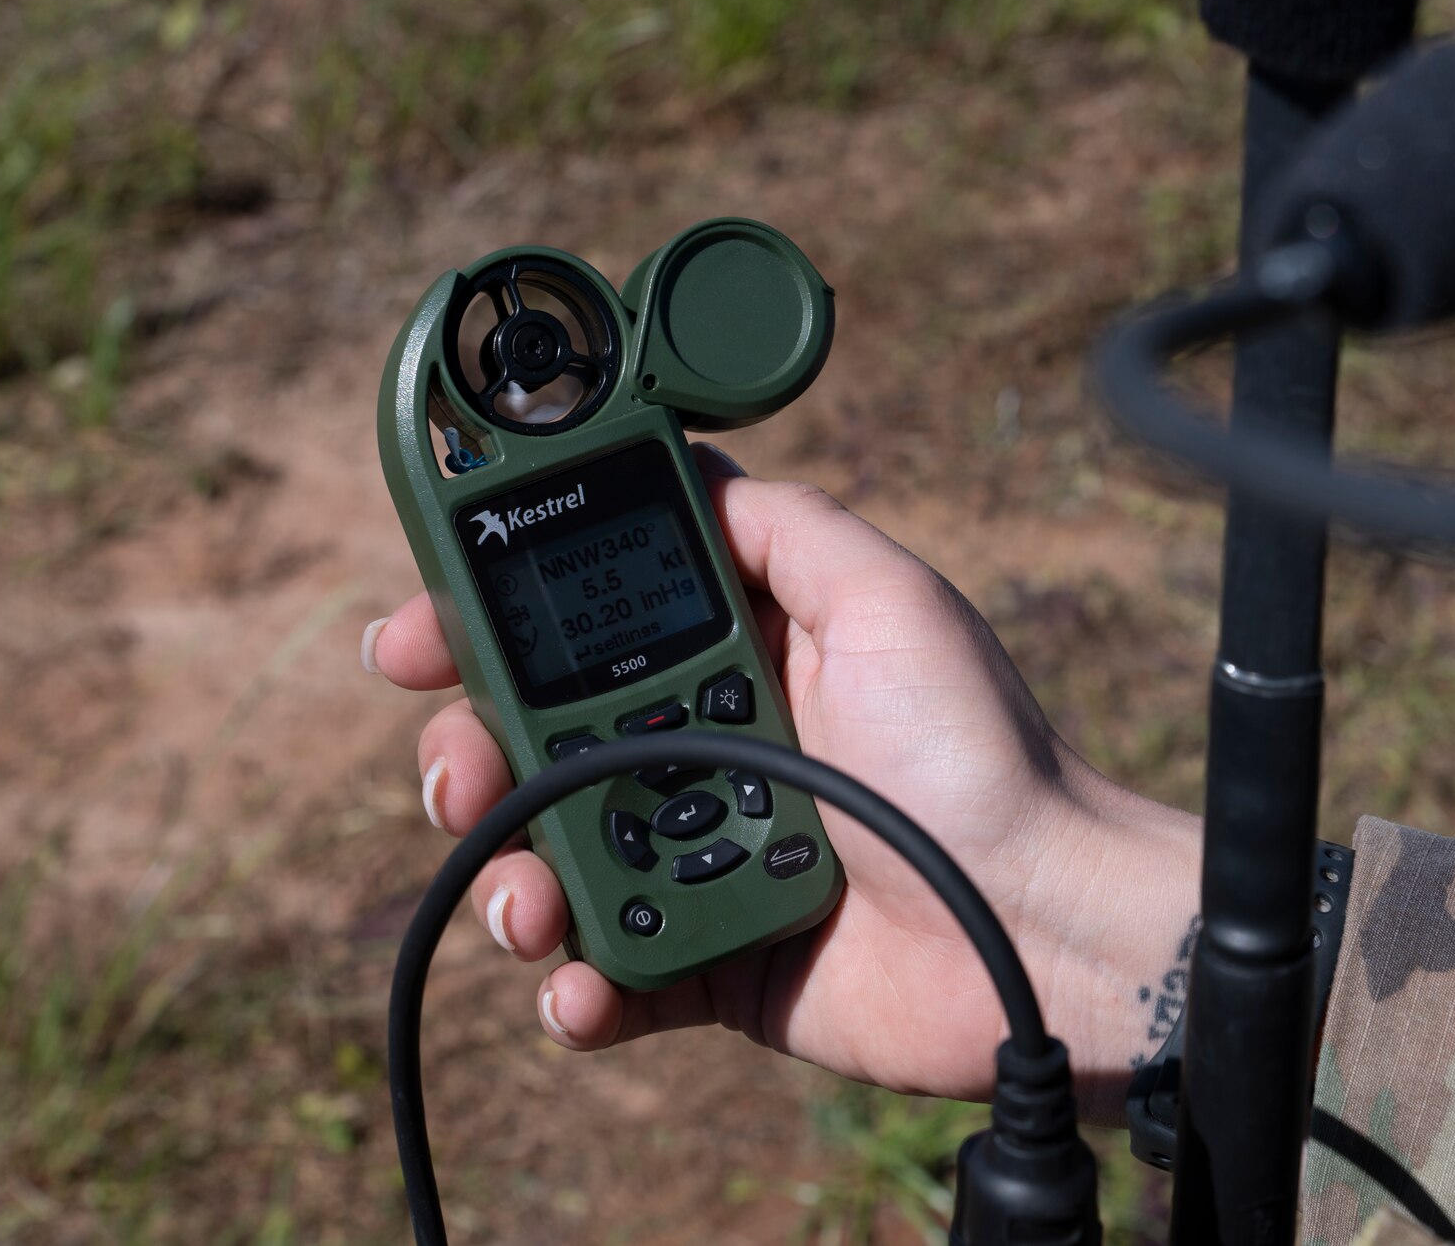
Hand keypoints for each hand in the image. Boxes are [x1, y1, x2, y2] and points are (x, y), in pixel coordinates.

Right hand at [365, 446, 1201, 1119]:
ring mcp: (700, 860)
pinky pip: (604, 977)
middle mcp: (704, 748)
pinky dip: (575, 986)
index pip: (580, 620)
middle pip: (533, 742)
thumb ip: (783, 526)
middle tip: (457, 779)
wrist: (1039, 924)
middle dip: (466, 755)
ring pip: (547, 859)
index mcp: (735, 654)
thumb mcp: (890, 597)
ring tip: (535, 904)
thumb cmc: (976, 754)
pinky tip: (586, 982)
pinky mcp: (709, 965)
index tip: (415, 635)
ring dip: (508, 879)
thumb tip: (683, 469)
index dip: (485, 621)